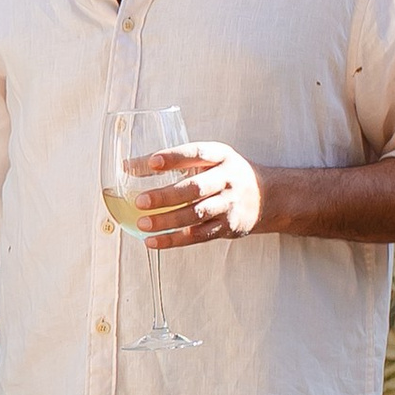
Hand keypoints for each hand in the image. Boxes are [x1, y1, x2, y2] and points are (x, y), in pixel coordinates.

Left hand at [128, 141, 263, 246]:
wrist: (267, 197)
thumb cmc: (226, 174)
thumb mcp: (209, 159)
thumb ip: (174, 161)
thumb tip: (127, 166)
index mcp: (220, 156)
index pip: (197, 153)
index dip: (174, 157)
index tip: (152, 162)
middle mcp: (227, 179)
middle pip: (195, 188)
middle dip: (166, 196)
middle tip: (140, 201)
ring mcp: (228, 205)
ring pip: (196, 214)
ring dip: (168, 221)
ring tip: (143, 223)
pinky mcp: (227, 227)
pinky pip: (198, 236)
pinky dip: (174, 240)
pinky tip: (152, 241)